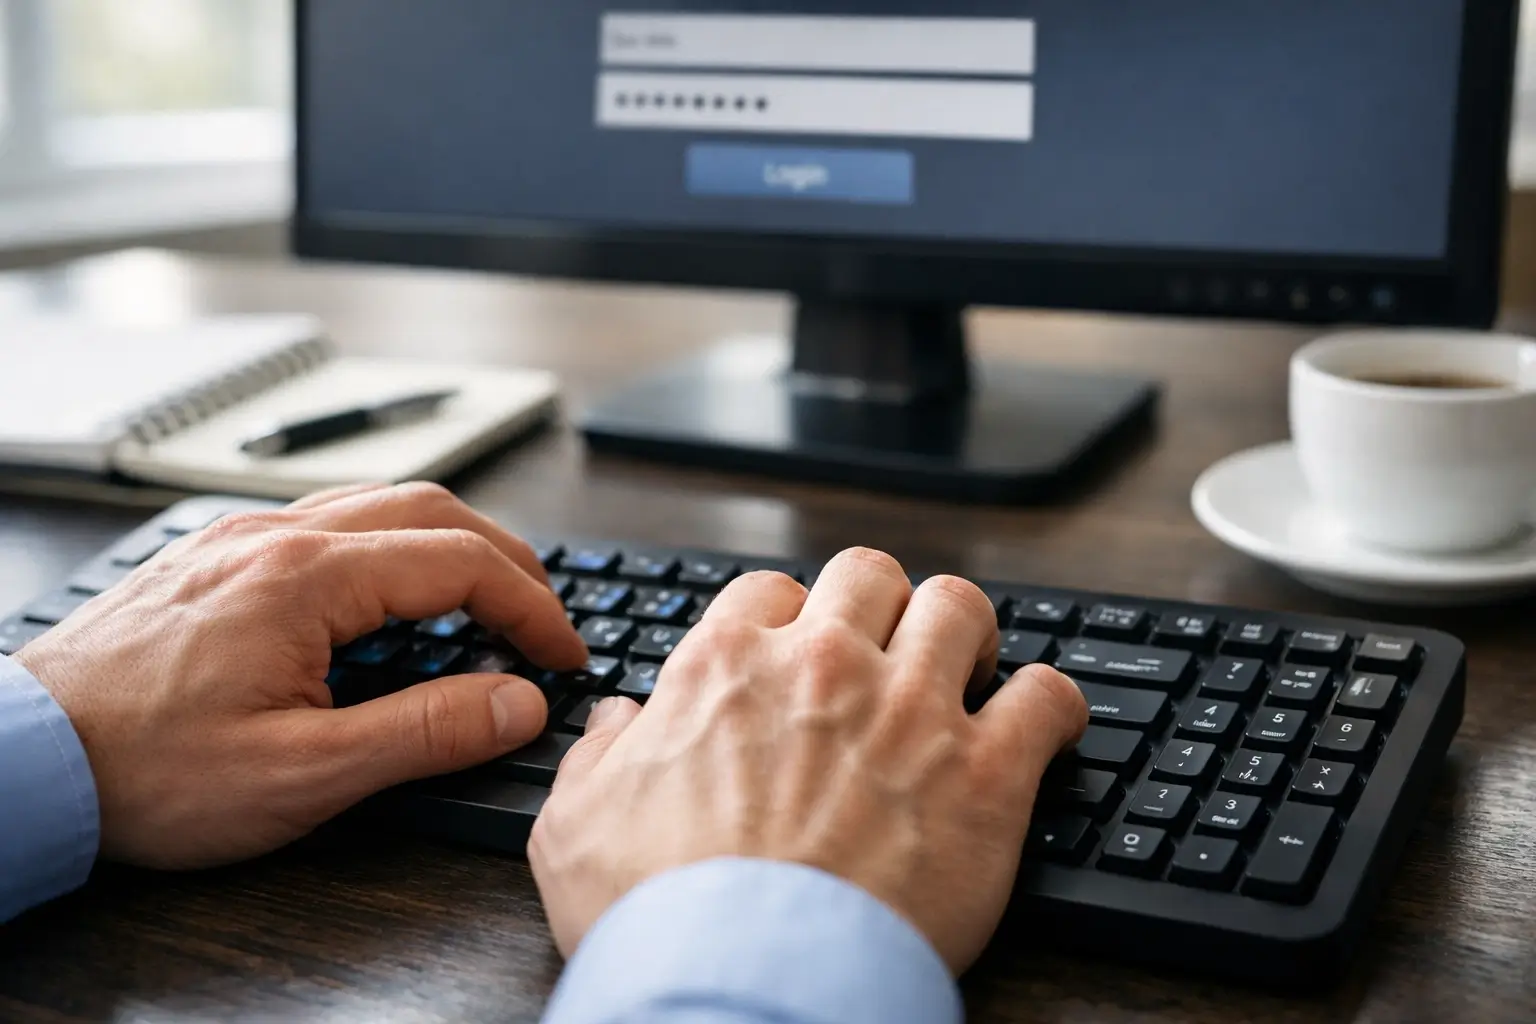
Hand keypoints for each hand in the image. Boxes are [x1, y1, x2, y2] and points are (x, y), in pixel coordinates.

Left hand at [15, 482, 585, 869]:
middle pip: (432, 509)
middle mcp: (277, 536)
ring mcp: (243, 537)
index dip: (531, 608)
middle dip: (507, 561)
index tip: (562, 655)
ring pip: (381, 503)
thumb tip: (517, 703)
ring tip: (486, 599)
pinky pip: (332, 520)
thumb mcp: (304, 773)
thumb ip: (425, 732)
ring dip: (452, 542)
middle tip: (543, 619)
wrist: (25, 759)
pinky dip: (393, 543)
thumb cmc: (144, 771)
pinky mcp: (219, 556)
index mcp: (306, 578)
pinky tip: (393, 592)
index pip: (461, 562)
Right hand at [529, 548, 1087, 973]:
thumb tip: (616, 721)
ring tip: (964, 669)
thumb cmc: (657, 916)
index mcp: (728, 667)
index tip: (796, 652)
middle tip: (886, 649)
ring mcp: (910, 712)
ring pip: (961, 607)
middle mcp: (824, 666)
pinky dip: (1051, 705)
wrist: (742, 985)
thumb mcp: (574, 827)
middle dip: (879, 603)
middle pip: (870, 573)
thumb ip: (597, 757)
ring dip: (963, 632)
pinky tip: (1040, 725)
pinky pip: (1046, 698)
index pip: (769, 589)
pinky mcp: (985, 774)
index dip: (786, 618)